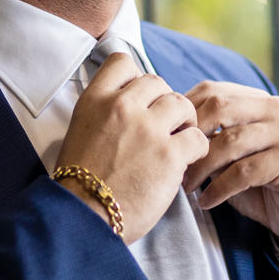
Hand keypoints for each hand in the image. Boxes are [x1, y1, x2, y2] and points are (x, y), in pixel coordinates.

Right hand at [55, 54, 210, 243]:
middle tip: (163, 125)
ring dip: (184, 121)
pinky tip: (187, 160)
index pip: (122, 62)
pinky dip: (197, 148)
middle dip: (163, 102)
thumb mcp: (80, 131)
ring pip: (182, 104)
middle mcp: (121, 107)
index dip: (135, 79)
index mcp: (95, 100)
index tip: (139, 98)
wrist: (84, 217)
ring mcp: (147, 129)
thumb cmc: (80, 182)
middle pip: (157, 82)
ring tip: (178, 140)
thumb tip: (132, 104)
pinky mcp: (169, 154)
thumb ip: (104, 111)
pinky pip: (198, 137)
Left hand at [181, 81, 278, 264]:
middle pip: (220, 108)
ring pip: (231, 141)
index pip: (211, 90)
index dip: (183, 112)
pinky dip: (219, 188)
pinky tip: (206, 201)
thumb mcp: (230, 155)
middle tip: (173, 163)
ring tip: (185, 187)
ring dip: (201, 167)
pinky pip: (245, 171)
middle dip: (190, 136)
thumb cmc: (258, 183)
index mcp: (257, 99)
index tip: (165, 137)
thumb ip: (208, 137)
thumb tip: (168, 129)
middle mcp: (275, 109)